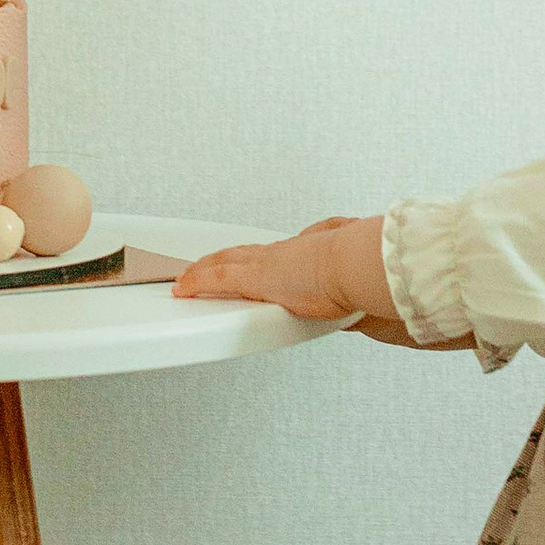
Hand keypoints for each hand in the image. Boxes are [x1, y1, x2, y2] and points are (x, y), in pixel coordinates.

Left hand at [173, 215, 395, 326]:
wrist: (358, 264)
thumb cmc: (361, 268)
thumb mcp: (353, 270)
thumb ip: (346, 282)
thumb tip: (353, 292)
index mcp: (306, 252)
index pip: (272, 253)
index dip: (256, 257)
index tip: (248, 261)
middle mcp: (283, 253)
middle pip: (242, 253)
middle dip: (222, 260)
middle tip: (203, 268)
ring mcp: (266, 263)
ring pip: (223, 261)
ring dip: (204, 269)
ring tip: (188, 279)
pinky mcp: (254, 277)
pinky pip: (215, 276)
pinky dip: (197, 280)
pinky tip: (183, 287)